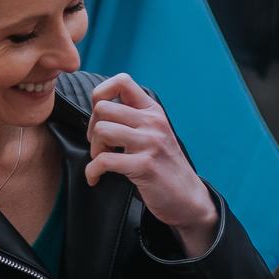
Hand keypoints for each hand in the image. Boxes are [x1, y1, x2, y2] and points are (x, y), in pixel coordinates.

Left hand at [87, 75, 218, 250]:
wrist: (187, 196)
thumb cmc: (163, 165)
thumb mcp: (153, 133)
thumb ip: (133, 118)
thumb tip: (98, 110)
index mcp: (153, 111)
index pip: (122, 81)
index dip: (101, 93)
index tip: (100, 117)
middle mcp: (153, 122)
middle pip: (102, 108)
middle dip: (92, 128)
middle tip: (100, 146)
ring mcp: (150, 143)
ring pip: (102, 130)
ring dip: (94, 150)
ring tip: (102, 161)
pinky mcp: (144, 166)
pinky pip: (102, 161)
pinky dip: (92, 172)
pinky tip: (97, 179)